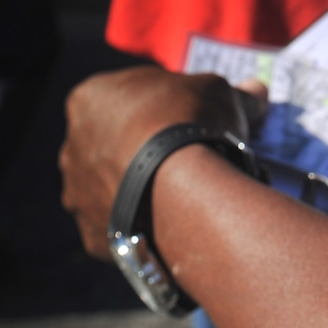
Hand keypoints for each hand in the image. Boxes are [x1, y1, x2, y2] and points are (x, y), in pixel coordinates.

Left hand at [59, 66, 266, 258]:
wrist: (180, 190)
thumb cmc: (192, 124)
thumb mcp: (221, 94)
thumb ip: (233, 93)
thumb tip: (255, 92)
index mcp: (90, 98)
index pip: (127, 98)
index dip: (163, 106)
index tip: (191, 117)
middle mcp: (72, 146)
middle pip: (113, 144)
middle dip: (144, 149)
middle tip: (187, 157)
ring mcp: (78, 194)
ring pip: (111, 189)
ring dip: (139, 189)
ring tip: (184, 196)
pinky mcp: (93, 236)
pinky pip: (121, 228)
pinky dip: (143, 226)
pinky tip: (173, 224)